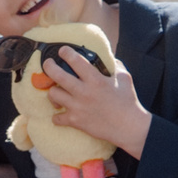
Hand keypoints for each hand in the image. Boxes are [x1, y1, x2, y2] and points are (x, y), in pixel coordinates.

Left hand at [37, 49, 152, 158]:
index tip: (63, 51)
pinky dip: (57, 116)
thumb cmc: (128, 102)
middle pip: (57, 75)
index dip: (66, 52)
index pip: (76, 60)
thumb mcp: (125, 78)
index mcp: (95, 79)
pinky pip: (56, 118)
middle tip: (48, 63)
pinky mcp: (75, 121)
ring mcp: (77, 107)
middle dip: (49, 66)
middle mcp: (83, 92)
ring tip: (56, 91)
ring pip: (53, 94)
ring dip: (53, 92)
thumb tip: (109, 58)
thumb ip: (115, 65)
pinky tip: (61, 113)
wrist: (128, 127)